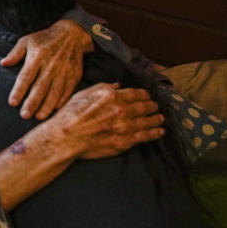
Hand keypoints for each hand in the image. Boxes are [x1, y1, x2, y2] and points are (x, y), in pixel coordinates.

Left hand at [1, 19, 91, 119]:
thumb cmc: (44, 39)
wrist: (71, 34)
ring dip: (47, 106)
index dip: (19, 91)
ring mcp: (64, 71)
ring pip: (55, 92)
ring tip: (38, 117)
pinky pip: (68, 91)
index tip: (12, 103)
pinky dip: (62, 102)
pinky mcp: (74, 75)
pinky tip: (55, 110)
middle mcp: (51, 65)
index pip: (26, 77)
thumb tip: (3, 64)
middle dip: (32, 102)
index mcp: (37, 57)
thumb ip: (15, 53)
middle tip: (24, 115)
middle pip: (40, 87)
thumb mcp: (27, 41)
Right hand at [46, 82, 164, 158]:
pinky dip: (155, 133)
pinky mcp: (125, 141)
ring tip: (160, 118)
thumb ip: (102, 87)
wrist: (66, 137)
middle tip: (155, 106)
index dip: (144, 95)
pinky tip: (160, 131)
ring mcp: (125, 126)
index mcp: (112, 96)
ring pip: (148, 121)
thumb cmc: (71, 114)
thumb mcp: (83, 94)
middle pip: (144, 106)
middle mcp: (121, 110)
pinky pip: (145, 136)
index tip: (147, 96)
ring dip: (156, 119)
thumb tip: (117, 85)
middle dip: (152, 106)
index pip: (136, 93)